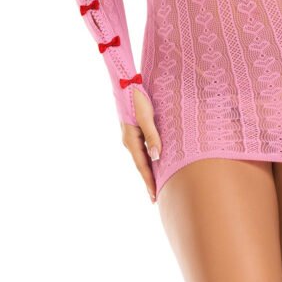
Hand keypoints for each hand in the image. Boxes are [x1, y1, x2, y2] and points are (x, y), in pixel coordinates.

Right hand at [120, 88, 161, 203]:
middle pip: (141, 165)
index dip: (149, 181)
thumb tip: (156, 157)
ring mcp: (130, 136)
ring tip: (156, 184)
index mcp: (131, 140)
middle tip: (155, 198)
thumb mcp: (146, 116)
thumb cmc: (137, 98)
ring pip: (141, 158)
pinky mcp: (133, 130)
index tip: (154, 196)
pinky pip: (141, 149)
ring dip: (148, 171)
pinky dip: (147, 159)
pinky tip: (153, 162)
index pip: (142, 166)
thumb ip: (152, 136)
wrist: (125, 83)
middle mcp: (129, 141)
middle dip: (148, 181)